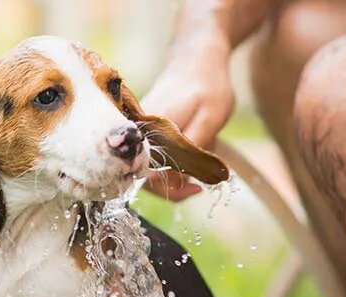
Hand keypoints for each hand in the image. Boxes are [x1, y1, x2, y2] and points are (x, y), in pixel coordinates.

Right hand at [140, 41, 233, 200]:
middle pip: (143, 177)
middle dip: (174, 184)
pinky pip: (152, 158)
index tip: (197, 187)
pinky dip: (173, 162)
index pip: (147, 176)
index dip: (171, 189)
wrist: (197, 59)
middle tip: (202, 181)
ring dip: (175, 173)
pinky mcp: (143, 134)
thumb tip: (177, 181)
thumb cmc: (207, 86)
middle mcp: (136, 134)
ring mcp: (137, 134)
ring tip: (201, 159)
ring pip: (148, 169)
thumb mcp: (210, 120)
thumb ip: (191, 153)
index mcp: (148, 132)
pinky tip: (192, 150)